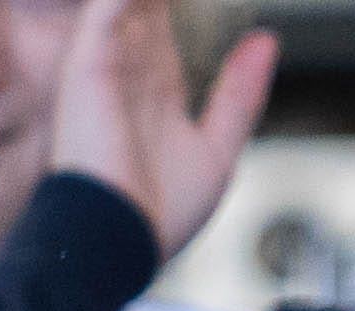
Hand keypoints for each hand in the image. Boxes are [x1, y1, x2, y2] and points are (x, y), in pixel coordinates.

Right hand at [51, 0, 278, 266]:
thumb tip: (265, 40)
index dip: (174, 4)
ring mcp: (107, 72)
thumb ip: (239, 94)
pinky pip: (107, 10)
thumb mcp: (217, 150)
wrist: (117, 243)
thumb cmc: (156, 216)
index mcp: (155, 96)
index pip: (162, 32)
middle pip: (144, 9)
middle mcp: (129, 78)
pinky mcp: (89, 69)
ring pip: (127, 3)